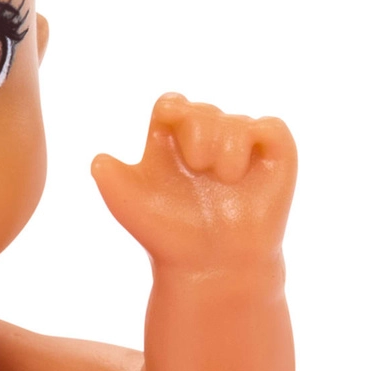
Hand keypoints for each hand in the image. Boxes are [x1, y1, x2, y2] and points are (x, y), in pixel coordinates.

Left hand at [90, 95, 296, 273]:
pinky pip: (268, 127)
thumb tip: (98, 159)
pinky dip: (251, 143)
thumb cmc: (171, 237)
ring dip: (224, 144)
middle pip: (200, 110)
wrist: (213, 265)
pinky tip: (238, 173)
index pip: (171, 106)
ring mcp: (240, 146)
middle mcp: (205, 141)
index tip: (171, 119)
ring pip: (232, 120)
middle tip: (197, 165)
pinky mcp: (272, 154)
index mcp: (171, 144)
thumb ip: (109, 180)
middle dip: (198, 130)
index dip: (173, 107)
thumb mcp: (130, 207)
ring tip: (223, 179)